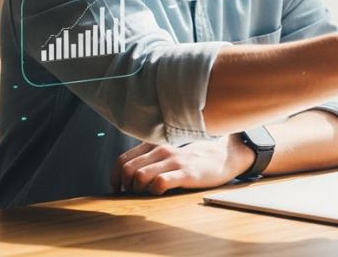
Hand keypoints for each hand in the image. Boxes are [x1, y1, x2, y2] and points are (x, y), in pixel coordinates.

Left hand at [109, 136, 253, 195]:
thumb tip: (123, 176)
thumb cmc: (191, 160)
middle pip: (127, 170)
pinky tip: (162, 192)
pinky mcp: (186, 173)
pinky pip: (159, 183)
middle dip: (126, 186)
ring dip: (139, 190)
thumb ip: (148, 158)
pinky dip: (154, 191)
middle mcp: (161, 150)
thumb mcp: (167, 153)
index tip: (118, 189)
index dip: (114, 177)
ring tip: (148, 192)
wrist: (223, 157)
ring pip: (139, 176)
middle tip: (136, 192)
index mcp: (155, 144)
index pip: (122, 160)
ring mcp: (174, 161)